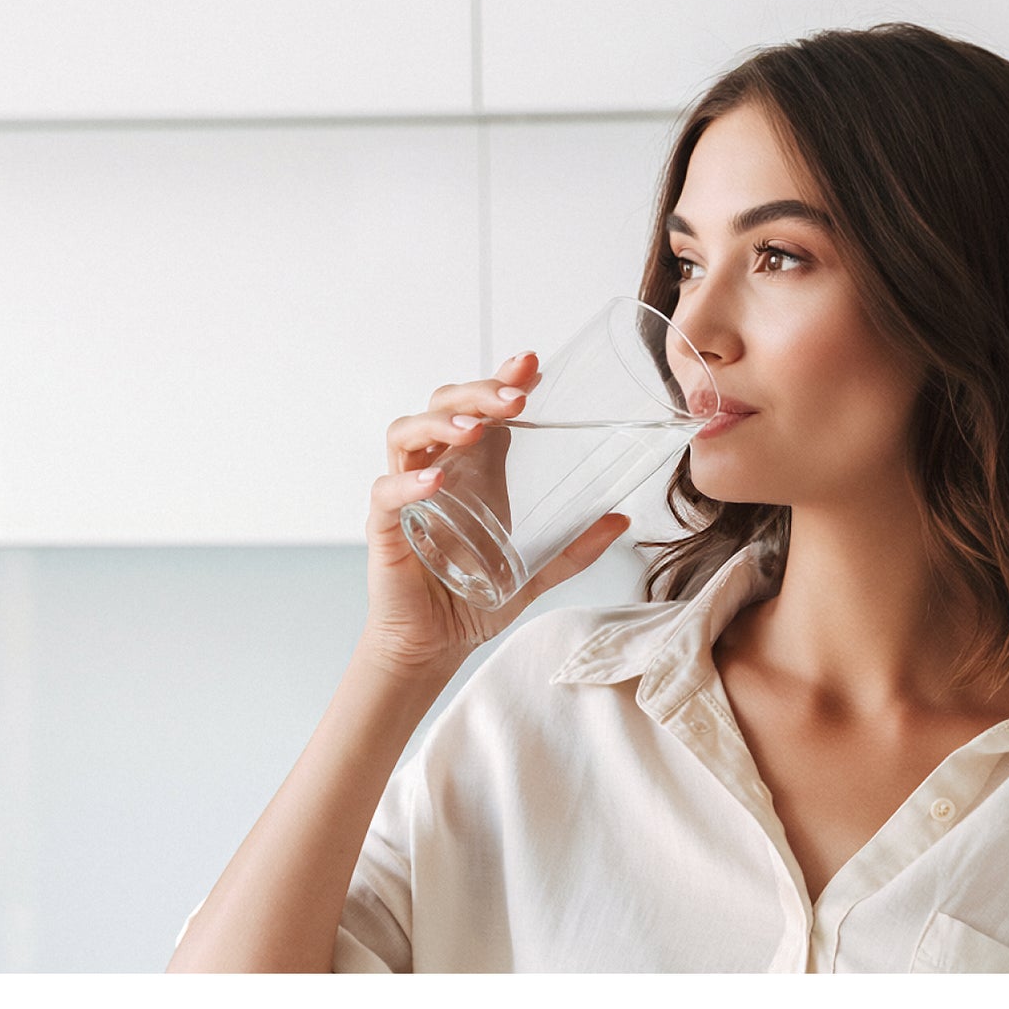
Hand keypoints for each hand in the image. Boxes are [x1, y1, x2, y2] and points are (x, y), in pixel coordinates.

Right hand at [359, 352, 628, 677]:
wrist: (435, 645)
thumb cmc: (474, 598)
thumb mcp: (537, 571)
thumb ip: (576, 548)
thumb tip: (623, 520)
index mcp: (473, 468)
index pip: (481, 407)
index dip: (502, 378)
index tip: (532, 363)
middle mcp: (436, 469)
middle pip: (444, 405)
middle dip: (478, 393)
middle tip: (515, 398)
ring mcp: (407, 494)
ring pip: (407, 432)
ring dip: (442, 422)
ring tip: (477, 430)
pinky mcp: (386, 527)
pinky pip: (387, 492)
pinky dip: (408, 481)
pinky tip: (436, 480)